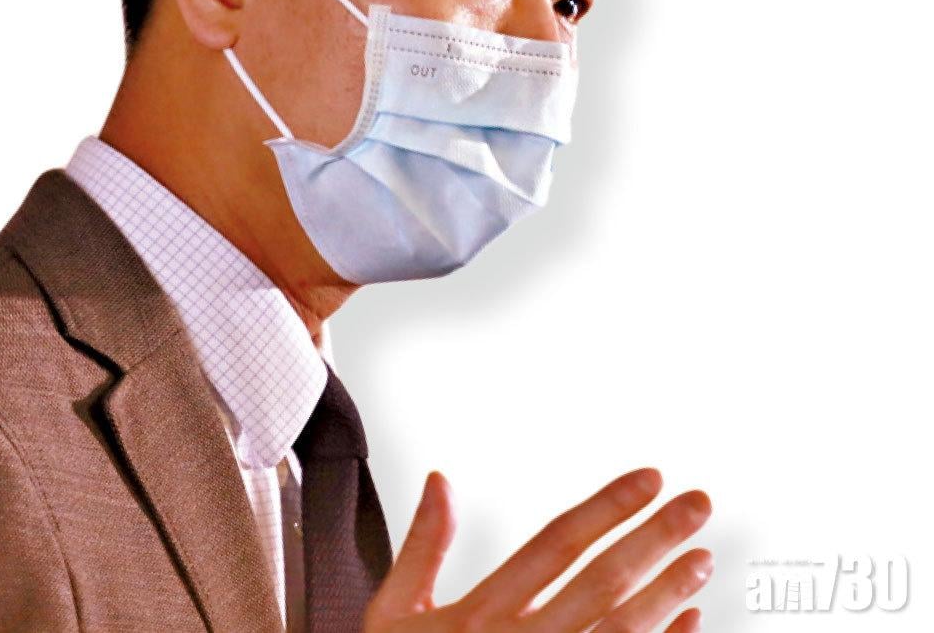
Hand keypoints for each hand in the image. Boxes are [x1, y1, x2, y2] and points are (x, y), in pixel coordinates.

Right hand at [364, 467, 711, 631]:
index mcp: (481, 613)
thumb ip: (422, 546)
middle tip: (698, 504)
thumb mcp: (394, 613)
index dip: (606, 508)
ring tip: (701, 558)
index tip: (648, 479)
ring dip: (667, 592)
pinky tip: (689, 620)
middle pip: (601, 582)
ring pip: (622, 630)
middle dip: (654, 539)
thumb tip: (440, 480)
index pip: (557, 544)